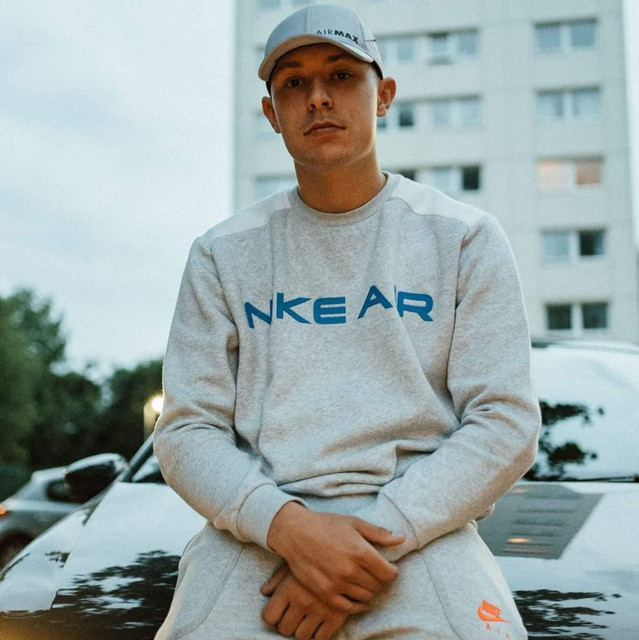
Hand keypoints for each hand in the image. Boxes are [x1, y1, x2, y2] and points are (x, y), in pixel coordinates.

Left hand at [261, 563, 348, 639]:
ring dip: (302, 630)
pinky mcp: (336, 618)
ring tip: (306, 618)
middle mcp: (302, 601)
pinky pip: (321, 639)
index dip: (272, 615)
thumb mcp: (294, 562)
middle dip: (287, 623)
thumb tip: (265, 592)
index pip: (269, 616)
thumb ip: (276, 579)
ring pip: (301, 636)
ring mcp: (319, 611)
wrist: (347, 554)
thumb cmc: (314, 557)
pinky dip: (318, 634)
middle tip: (293, 614)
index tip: (278, 611)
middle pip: (284, 629)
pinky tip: (319, 622)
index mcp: (289, 588)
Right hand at [266, 502, 403, 612]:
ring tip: (363, 580)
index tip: (388, 567)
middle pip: (378, 586)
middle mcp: (351, 570)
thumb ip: (379, 533)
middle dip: (380, 580)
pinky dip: (356, 604)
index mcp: (361, 552)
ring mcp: (337, 584)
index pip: (389, 574)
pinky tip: (356, 597)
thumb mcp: (354, 523)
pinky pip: (348, 607)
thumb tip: (401, 538)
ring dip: (368, 590)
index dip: (392, 571)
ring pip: (365, 597)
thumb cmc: (326, 524)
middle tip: (374, 572)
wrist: (295, 533)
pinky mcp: (325, 593)